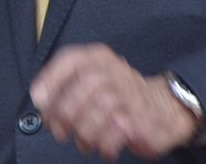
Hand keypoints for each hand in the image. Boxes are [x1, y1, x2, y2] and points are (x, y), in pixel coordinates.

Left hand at [31, 44, 201, 159]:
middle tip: (58, 131)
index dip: (50, 79)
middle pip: (79, 91)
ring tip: (83, 142)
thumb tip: (40, 102)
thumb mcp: (95, 77)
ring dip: (82, 134)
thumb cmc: (119, 94)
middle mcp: (114, 72)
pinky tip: (104, 148)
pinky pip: (111, 136)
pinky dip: (102, 146)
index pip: (70, 59)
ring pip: (93, 116)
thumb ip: (67, 83)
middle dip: (62, 114)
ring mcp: (128, 96)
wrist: (166, 108)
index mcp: (99, 57)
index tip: (39, 101)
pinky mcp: (139, 121)